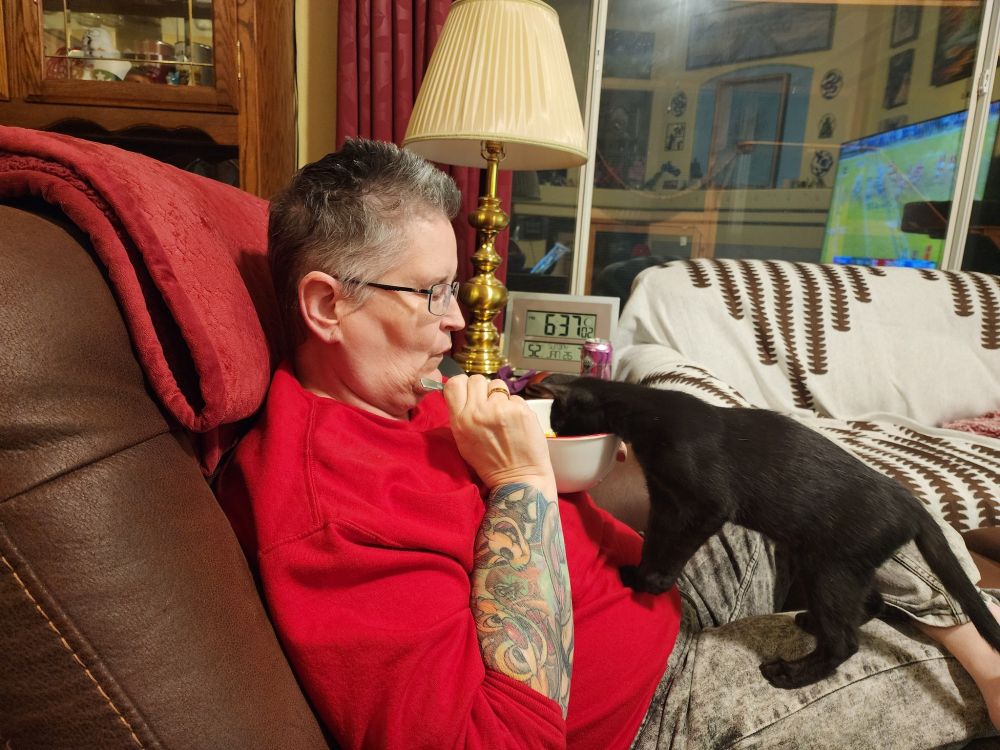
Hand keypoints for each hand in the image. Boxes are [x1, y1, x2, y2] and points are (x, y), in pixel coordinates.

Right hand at [444, 374, 555, 497]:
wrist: (518, 478)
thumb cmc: (490, 463)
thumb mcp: (463, 441)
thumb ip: (460, 415)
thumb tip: (463, 392)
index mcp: (460, 420)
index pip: (454, 383)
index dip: (463, 384)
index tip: (469, 392)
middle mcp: (478, 412)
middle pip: (476, 379)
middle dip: (483, 389)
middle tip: (489, 404)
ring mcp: (500, 409)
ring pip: (498, 384)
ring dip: (500, 396)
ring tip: (504, 415)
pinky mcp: (520, 409)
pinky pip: (515, 397)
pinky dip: (516, 406)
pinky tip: (516, 422)